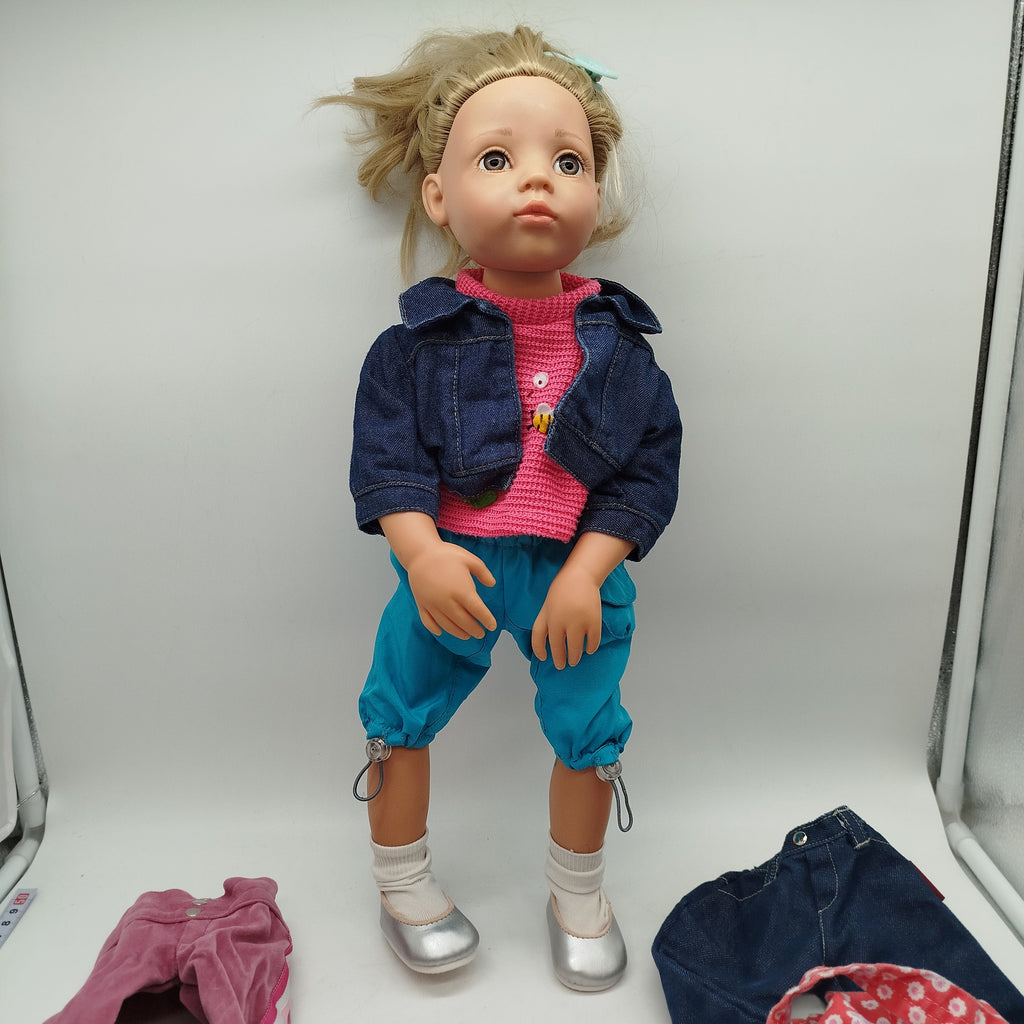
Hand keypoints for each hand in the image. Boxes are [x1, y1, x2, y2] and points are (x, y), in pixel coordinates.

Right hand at [405, 540, 496, 639]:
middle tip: (481, 634)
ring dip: (458, 633)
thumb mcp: (470, 559)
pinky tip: (441, 632)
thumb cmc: (446, 555)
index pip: (478, 611)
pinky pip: (428, 622)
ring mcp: (433, 605)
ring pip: (447, 625)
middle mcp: (447, 601)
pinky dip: (435, 629)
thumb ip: (483, 573)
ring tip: (466, 635)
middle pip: (464, 622)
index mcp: (462, 591)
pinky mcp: (422, 605)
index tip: (492, 626)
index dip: (487, 620)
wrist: (419, 553)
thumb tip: (492, 584)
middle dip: (474, 629)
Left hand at [530, 532, 634, 669]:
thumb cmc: (562, 590)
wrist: (581, 576)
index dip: (539, 650)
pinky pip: (593, 642)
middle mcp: (562, 622)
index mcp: (549, 617)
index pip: (539, 639)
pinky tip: (588, 649)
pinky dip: (591, 648)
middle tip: (562, 665)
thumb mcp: (547, 606)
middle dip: (560, 660)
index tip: (543, 658)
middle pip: (559, 648)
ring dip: (575, 657)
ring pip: (576, 649)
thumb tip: (544, 644)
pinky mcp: (594, 622)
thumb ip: (544, 624)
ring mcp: (579, 623)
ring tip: (574, 660)